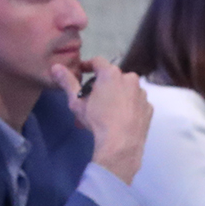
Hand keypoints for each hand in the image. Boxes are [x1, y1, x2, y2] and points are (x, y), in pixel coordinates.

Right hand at [51, 57, 151, 182]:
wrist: (121, 144)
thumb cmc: (97, 119)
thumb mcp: (77, 101)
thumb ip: (67, 82)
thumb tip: (55, 67)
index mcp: (111, 74)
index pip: (98, 61)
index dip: (88, 65)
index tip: (82, 72)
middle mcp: (130, 78)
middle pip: (113, 76)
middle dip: (103, 84)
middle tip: (93, 99)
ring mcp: (142, 93)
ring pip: (126, 89)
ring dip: (117, 95)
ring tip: (107, 111)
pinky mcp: (149, 107)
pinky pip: (136, 102)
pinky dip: (129, 106)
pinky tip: (121, 119)